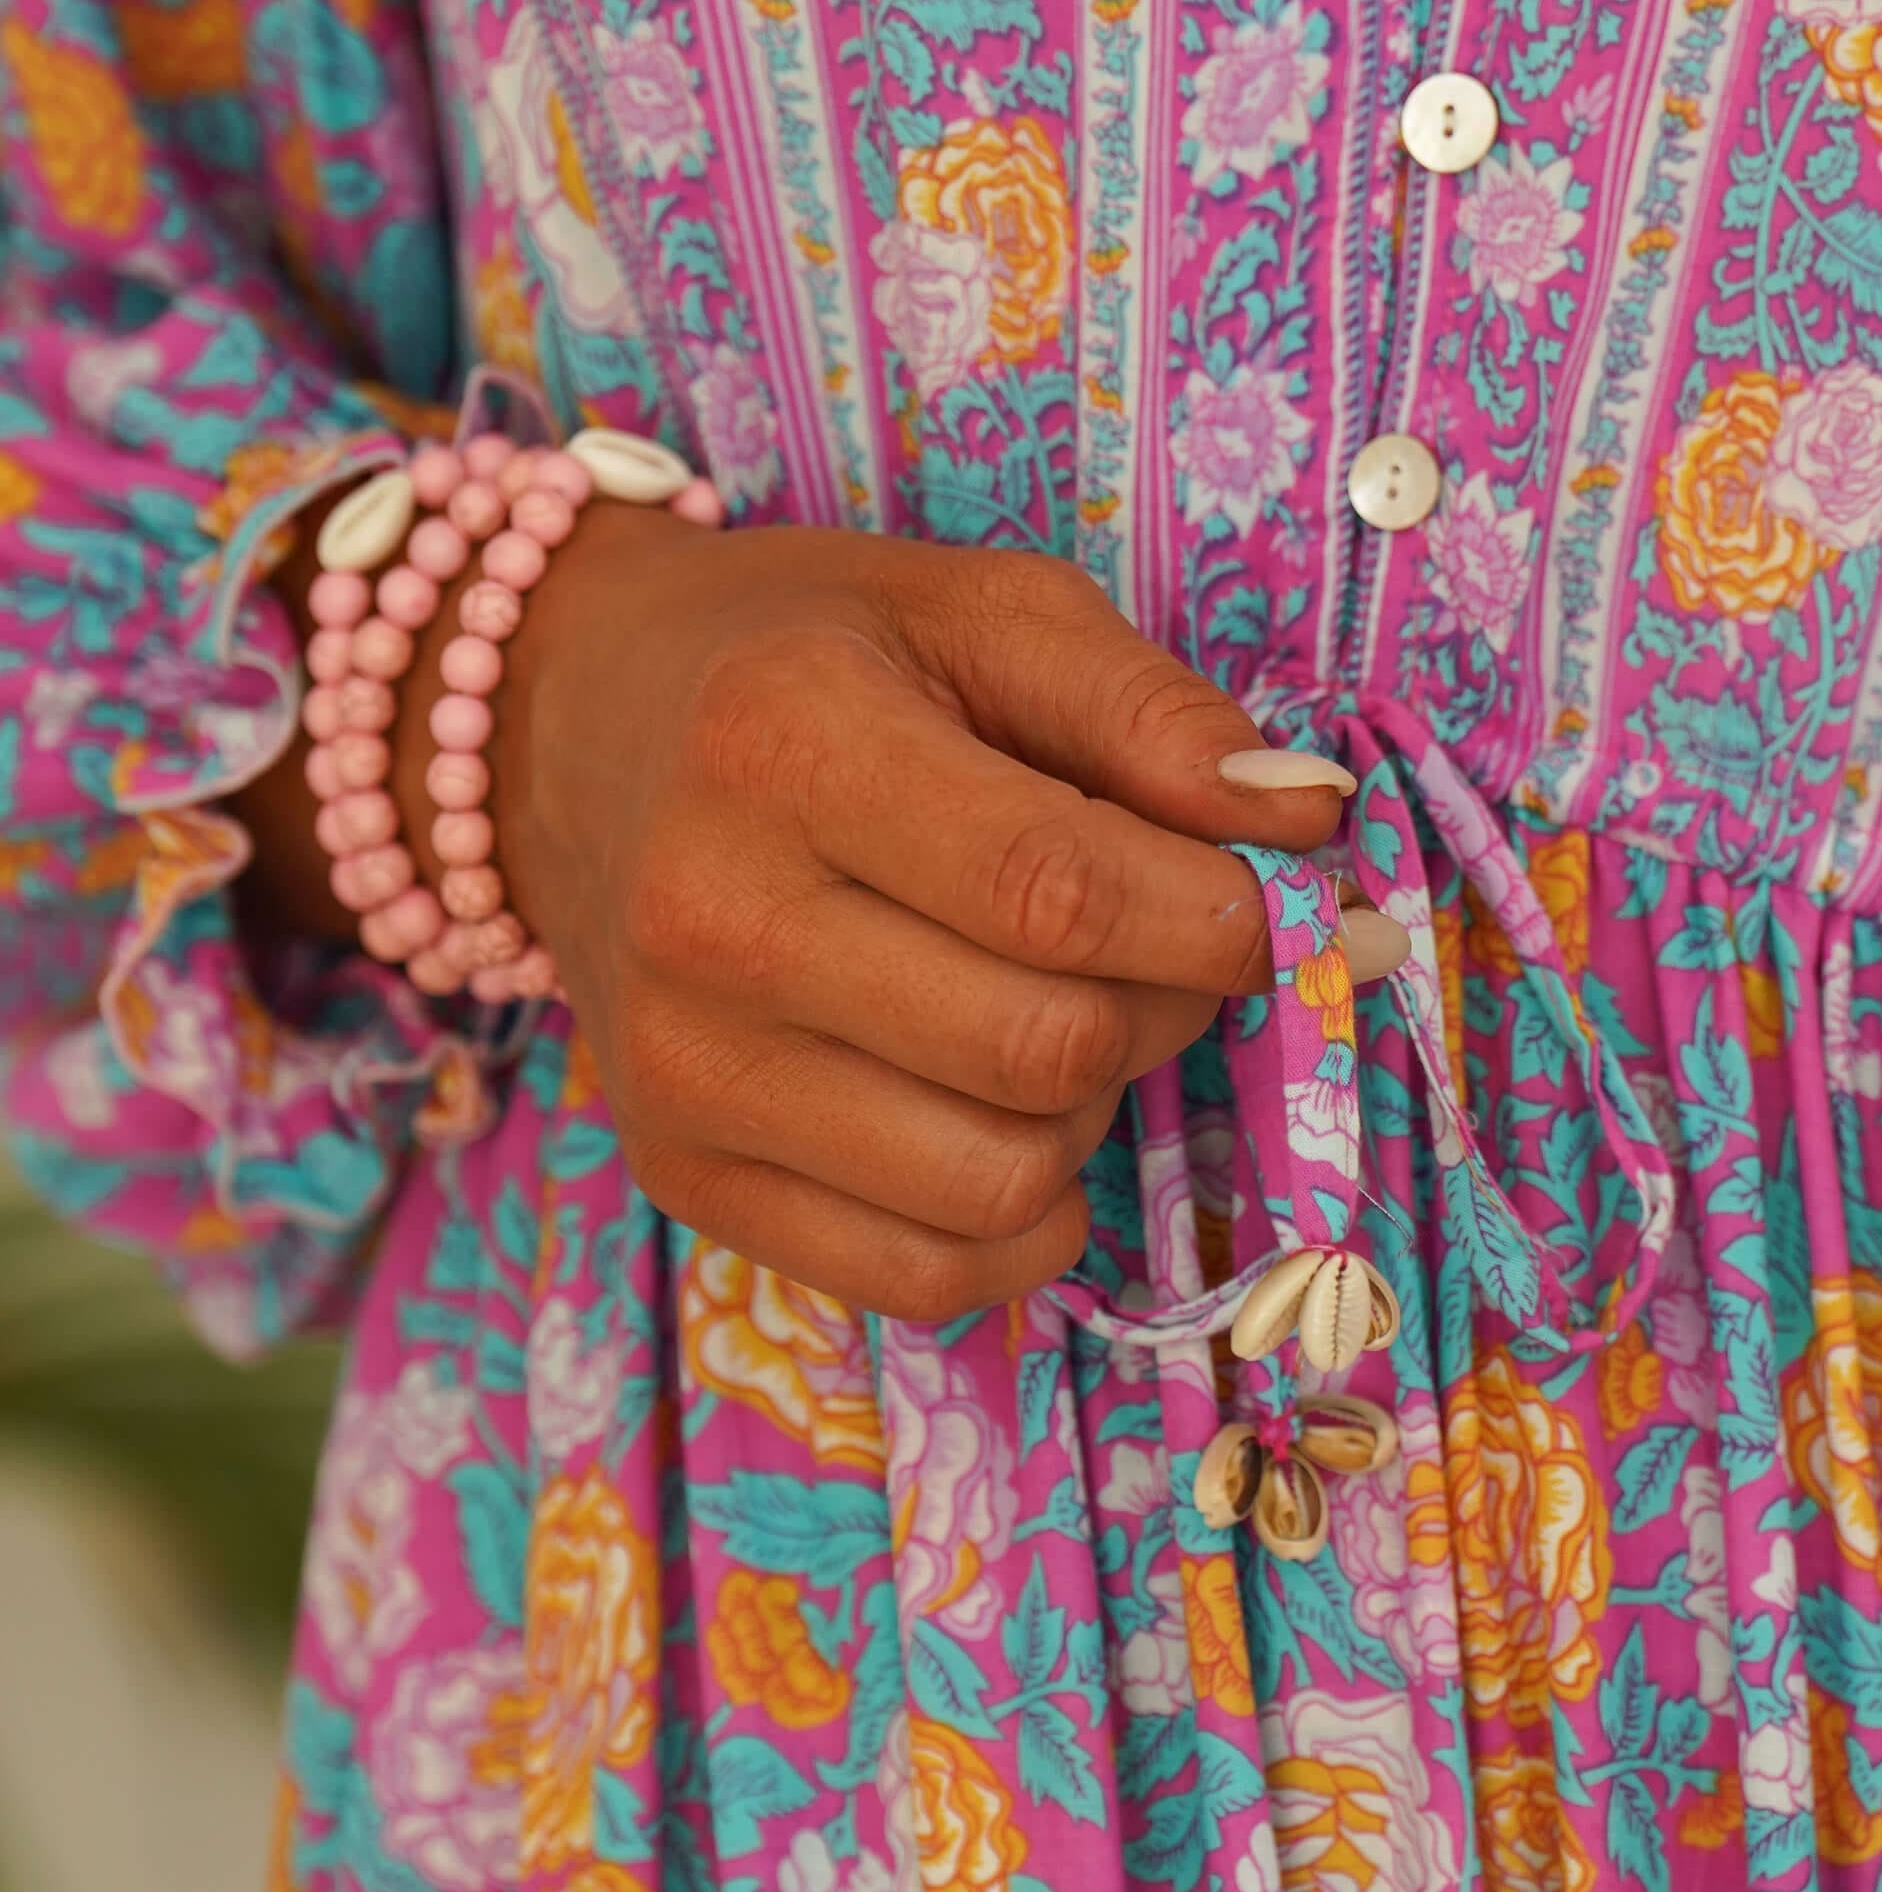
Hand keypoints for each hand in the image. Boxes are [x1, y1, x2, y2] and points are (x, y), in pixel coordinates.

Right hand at [396, 519, 1353, 1318]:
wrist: (567, 733)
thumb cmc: (807, 661)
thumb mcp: (981, 614)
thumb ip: (1156, 714)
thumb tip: (1304, 826)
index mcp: (787, 741)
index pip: (1054, 891)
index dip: (1212, 919)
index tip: (1256, 898)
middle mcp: (711, 916)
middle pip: (1043, 1049)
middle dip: (1161, 1006)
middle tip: (1153, 941)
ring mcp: (682, 1066)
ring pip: (998, 1182)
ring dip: (1087, 1115)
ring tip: (1054, 1015)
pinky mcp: (682, 1172)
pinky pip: (922, 1277)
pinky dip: (1018, 1224)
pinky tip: (1005, 1120)